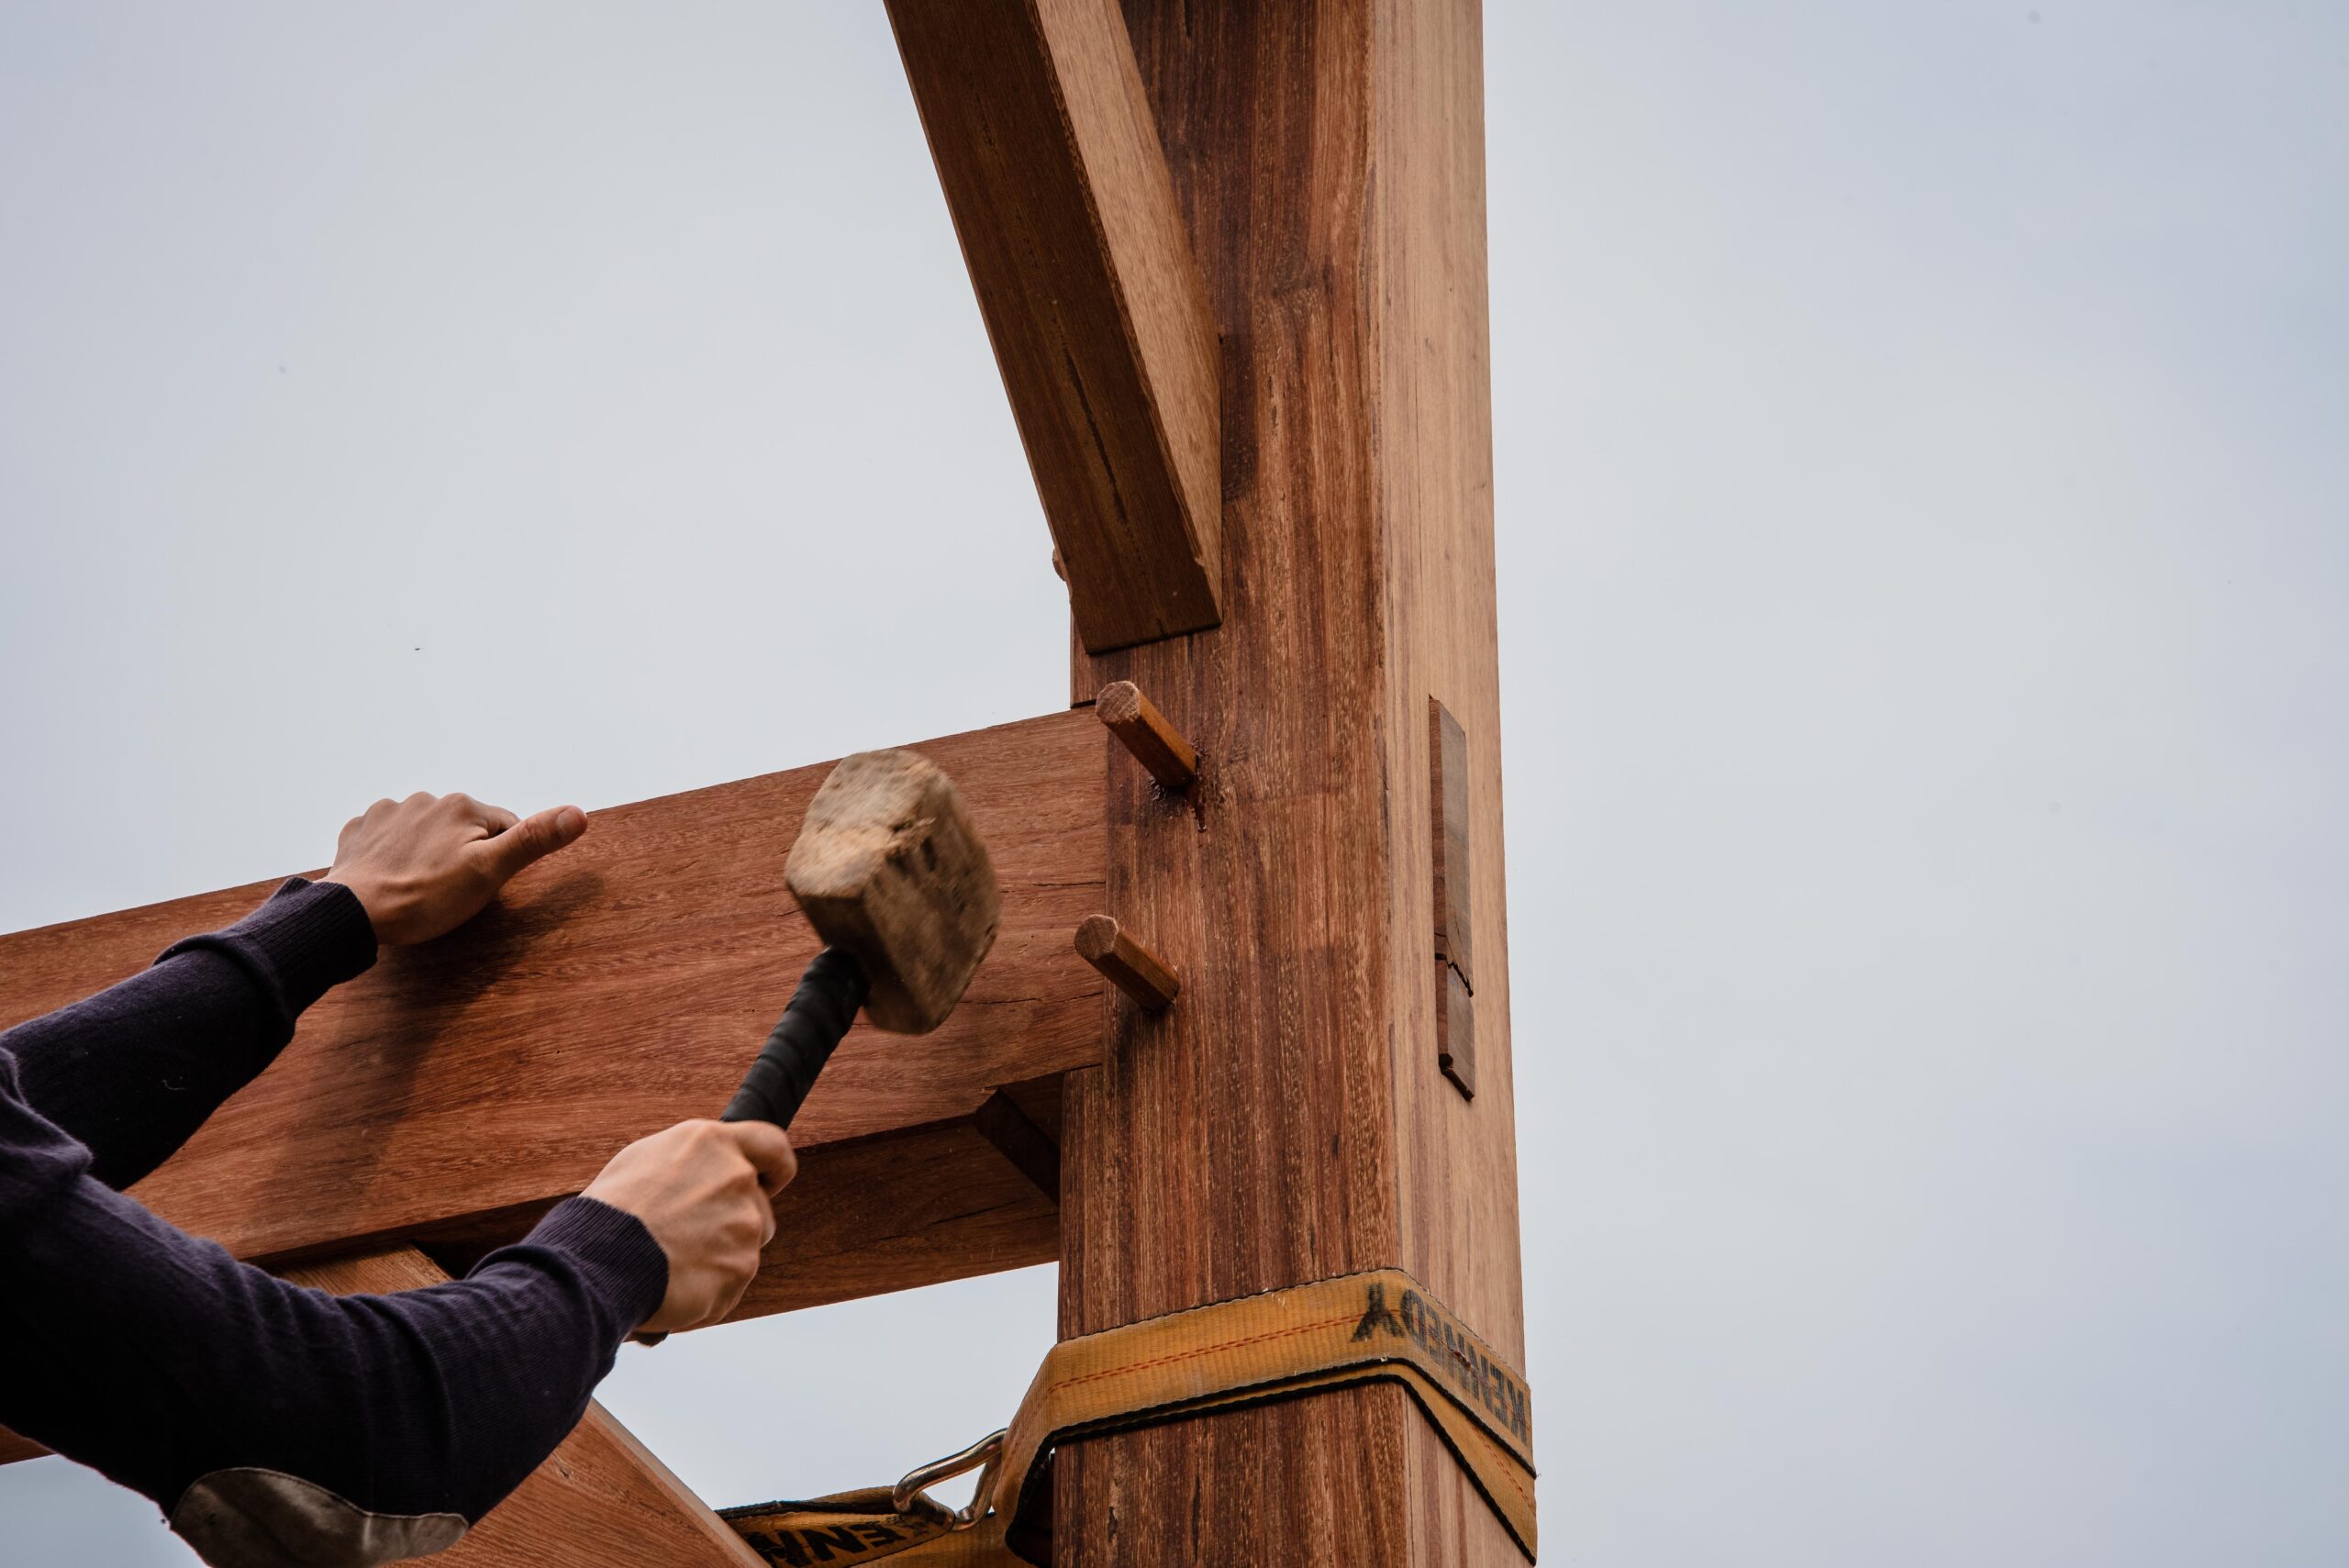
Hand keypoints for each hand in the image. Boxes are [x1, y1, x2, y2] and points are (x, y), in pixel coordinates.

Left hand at [327, 792, 587, 944]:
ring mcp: (388, 812)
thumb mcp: (490, 873)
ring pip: (425, 831)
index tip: (484, 885)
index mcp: (462, 805)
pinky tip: (391, 876)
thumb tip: (578, 813)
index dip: (501, 859)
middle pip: (464, 828)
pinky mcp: (360, 831)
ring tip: (419, 886)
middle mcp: (425, 798)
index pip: (504, 826)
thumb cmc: (425, 897)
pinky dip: (393, 854)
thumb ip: (533, 840)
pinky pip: (387, 837)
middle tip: (451, 891)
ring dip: (428, 851)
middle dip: (464, 853)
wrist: (352, 914)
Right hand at [583, 1119, 797, 1333]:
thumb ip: (692, 1164)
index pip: (773, 1146)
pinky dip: (709, 1291)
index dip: (774, 1169)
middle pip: (759, 1207)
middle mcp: (737, 1177)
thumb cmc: (609, 1212)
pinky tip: (674, 1288)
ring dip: (720, 1258)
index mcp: (712, 1142)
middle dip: (733, 1226)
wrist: (597, 1260)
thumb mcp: (645, 1161)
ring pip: (746, 1247)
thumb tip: (703, 1177)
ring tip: (672, 1265)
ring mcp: (744, 1223)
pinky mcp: (742, 1266)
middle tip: (688, 1241)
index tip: (769, 1184)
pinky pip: (732, 1283)